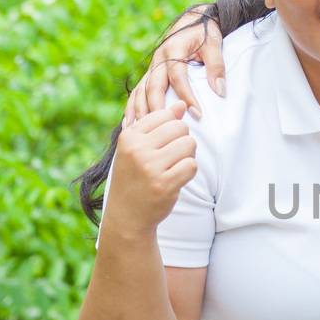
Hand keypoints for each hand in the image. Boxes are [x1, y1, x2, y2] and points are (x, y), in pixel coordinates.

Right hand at [107, 102, 196, 235]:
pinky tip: (177, 178)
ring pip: (189, 144)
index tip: (163, 144)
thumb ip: (157, 125)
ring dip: (187, 156)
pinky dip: (189, 171)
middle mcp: (138, 149)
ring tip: (175, 166)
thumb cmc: (134, 177)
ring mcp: (151, 167)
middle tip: (173, 156)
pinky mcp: (164, 184)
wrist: (127, 215)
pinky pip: (192, 165)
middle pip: (180, 127)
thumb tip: (181, 105)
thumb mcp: (136, 148)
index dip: (171, 128)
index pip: (164, 115)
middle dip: (182, 140)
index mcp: (129, 136)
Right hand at [124, 8, 225, 125]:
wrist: (192, 20)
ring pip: (141, 91)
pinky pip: (137, 92)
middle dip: (157, 108)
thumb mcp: (214, 44)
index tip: (196, 113)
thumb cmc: (204, 33)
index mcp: (174, 50)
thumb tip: (220, 91)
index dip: (186, 95)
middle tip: (162, 129)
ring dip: (140, 111)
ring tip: (140, 131)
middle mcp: (158, 59)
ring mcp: (151, 67)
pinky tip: (129, 124)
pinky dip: (131, 108)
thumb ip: (217, 66)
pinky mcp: (149, 74)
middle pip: (153, 86)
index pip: (178, 76)